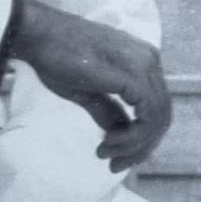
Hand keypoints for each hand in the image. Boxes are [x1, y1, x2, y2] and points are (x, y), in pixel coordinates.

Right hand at [9, 0, 170, 168]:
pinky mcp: (133, 75)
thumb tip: (121, 134)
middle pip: (161, 116)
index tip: (118, 156)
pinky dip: (132, 138)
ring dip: (134, 146)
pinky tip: (108, 144)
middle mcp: (150, 60)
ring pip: (157, 120)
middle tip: (115, 166)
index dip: (142, 138)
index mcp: (143, 60)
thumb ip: (109, 112)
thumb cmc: (57, 58)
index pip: (156, 107)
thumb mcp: (88, 92)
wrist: (38, 35)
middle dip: (141, 148)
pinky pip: (147, 117)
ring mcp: (145, 65)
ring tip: (105, 155)